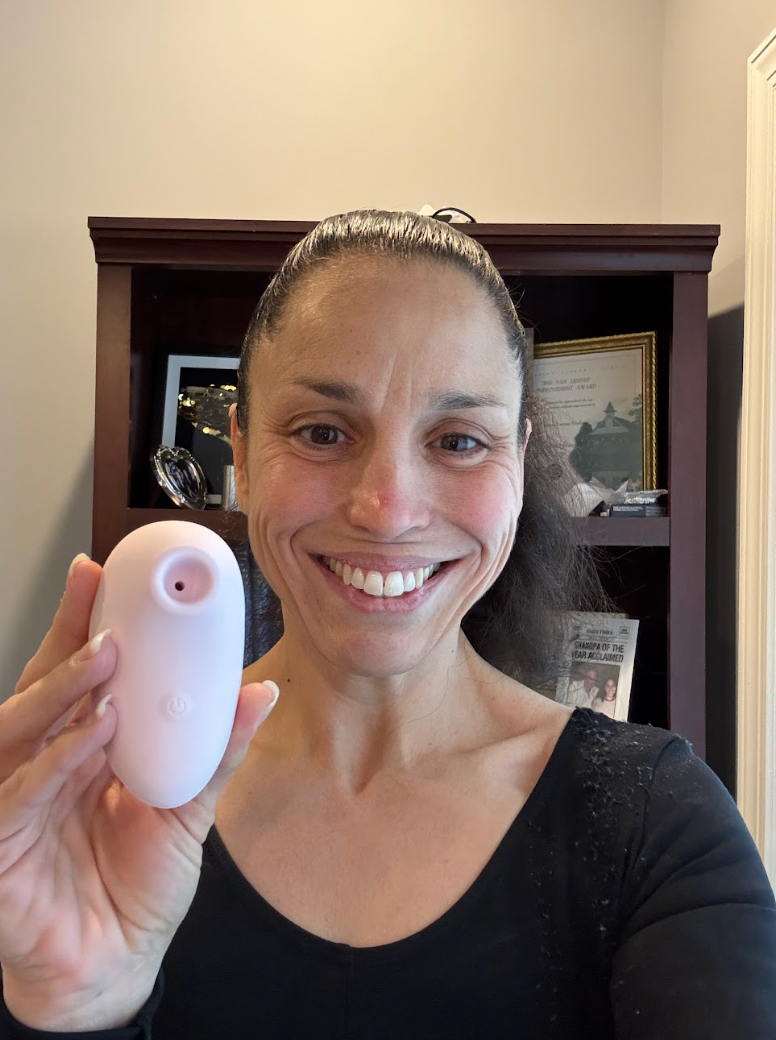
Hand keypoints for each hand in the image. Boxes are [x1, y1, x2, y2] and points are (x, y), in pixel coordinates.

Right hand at [0, 554, 277, 1030]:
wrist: (115, 965)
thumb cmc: (138, 886)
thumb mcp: (189, 810)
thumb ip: (217, 752)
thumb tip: (260, 694)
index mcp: (80, 751)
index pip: (75, 677)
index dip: (81, 625)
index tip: (102, 576)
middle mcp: (41, 766)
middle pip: (43, 689)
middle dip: (69, 641)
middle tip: (108, 606)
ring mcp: (14, 803)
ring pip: (21, 729)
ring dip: (64, 690)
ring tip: (107, 660)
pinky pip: (20, 795)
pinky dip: (55, 761)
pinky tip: (92, 736)